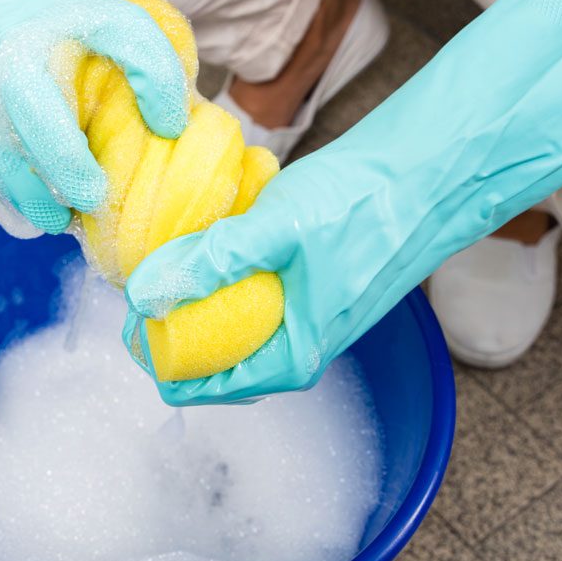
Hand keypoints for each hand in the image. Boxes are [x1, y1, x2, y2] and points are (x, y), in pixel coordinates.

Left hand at [124, 0, 561, 405]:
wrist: (433, 173)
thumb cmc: (365, 205)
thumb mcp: (276, 230)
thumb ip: (210, 262)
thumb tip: (145, 294)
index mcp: (292, 355)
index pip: (201, 387)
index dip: (154, 355)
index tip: (128, 314)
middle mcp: (299, 348)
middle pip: (213, 359)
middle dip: (170, 326)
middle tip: (140, 279)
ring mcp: (309, 319)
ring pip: (232, 327)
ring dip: (197, 300)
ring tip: (166, 260)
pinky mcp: (314, 289)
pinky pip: (254, 300)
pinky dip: (225, 280)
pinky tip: (208, 243)